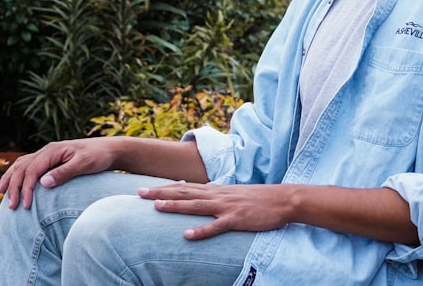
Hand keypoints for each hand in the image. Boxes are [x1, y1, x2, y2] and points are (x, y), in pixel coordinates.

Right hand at [0, 138, 120, 209]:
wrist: (109, 150)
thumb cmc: (98, 156)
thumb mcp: (84, 164)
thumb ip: (64, 172)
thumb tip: (42, 183)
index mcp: (53, 150)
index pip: (32, 170)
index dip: (26, 188)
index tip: (26, 205)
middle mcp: (47, 151)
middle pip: (22, 167)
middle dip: (14, 186)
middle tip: (11, 207)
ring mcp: (47, 154)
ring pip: (21, 165)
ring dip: (11, 179)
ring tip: (0, 193)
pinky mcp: (50, 160)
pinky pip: (28, 166)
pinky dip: (18, 175)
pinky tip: (13, 184)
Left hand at [138, 183, 292, 239]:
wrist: (284, 199)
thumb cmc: (259, 199)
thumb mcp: (234, 194)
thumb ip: (215, 195)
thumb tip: (197, 196)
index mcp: (216, 190)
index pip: (184, 187)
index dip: (163, 187)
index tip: (143, 188)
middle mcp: (218, 195)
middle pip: (184, 192)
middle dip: (160, 192)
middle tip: (138, 193)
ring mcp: (227, 207)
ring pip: (196, 206)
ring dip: (175, 206)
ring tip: (156, 207)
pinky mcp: (237, 220)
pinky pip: (216, 226)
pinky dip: (201, 231)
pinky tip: (187, 235)